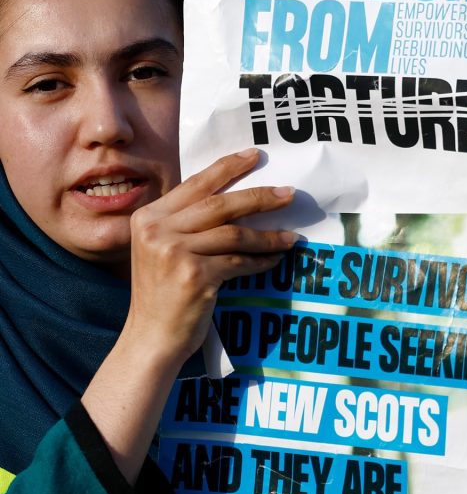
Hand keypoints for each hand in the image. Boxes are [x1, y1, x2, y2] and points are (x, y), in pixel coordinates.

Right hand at [82, 148, 294, 482]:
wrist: (151, 338)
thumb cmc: (163, 294)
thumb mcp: (163, 250)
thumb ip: (188, 224)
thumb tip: (239, 201)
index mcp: (148, 217)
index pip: (196, 185)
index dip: (228, 168)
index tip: (255, 156)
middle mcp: (157, 230)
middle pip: (220, 204)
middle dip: (259, 197)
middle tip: (289, 193)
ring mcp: (175, 252)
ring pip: (235, 234)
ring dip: (268, 236)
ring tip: (290, 237)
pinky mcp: (195, 276)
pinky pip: (239, 262)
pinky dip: (260, 261)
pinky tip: (274, 261)